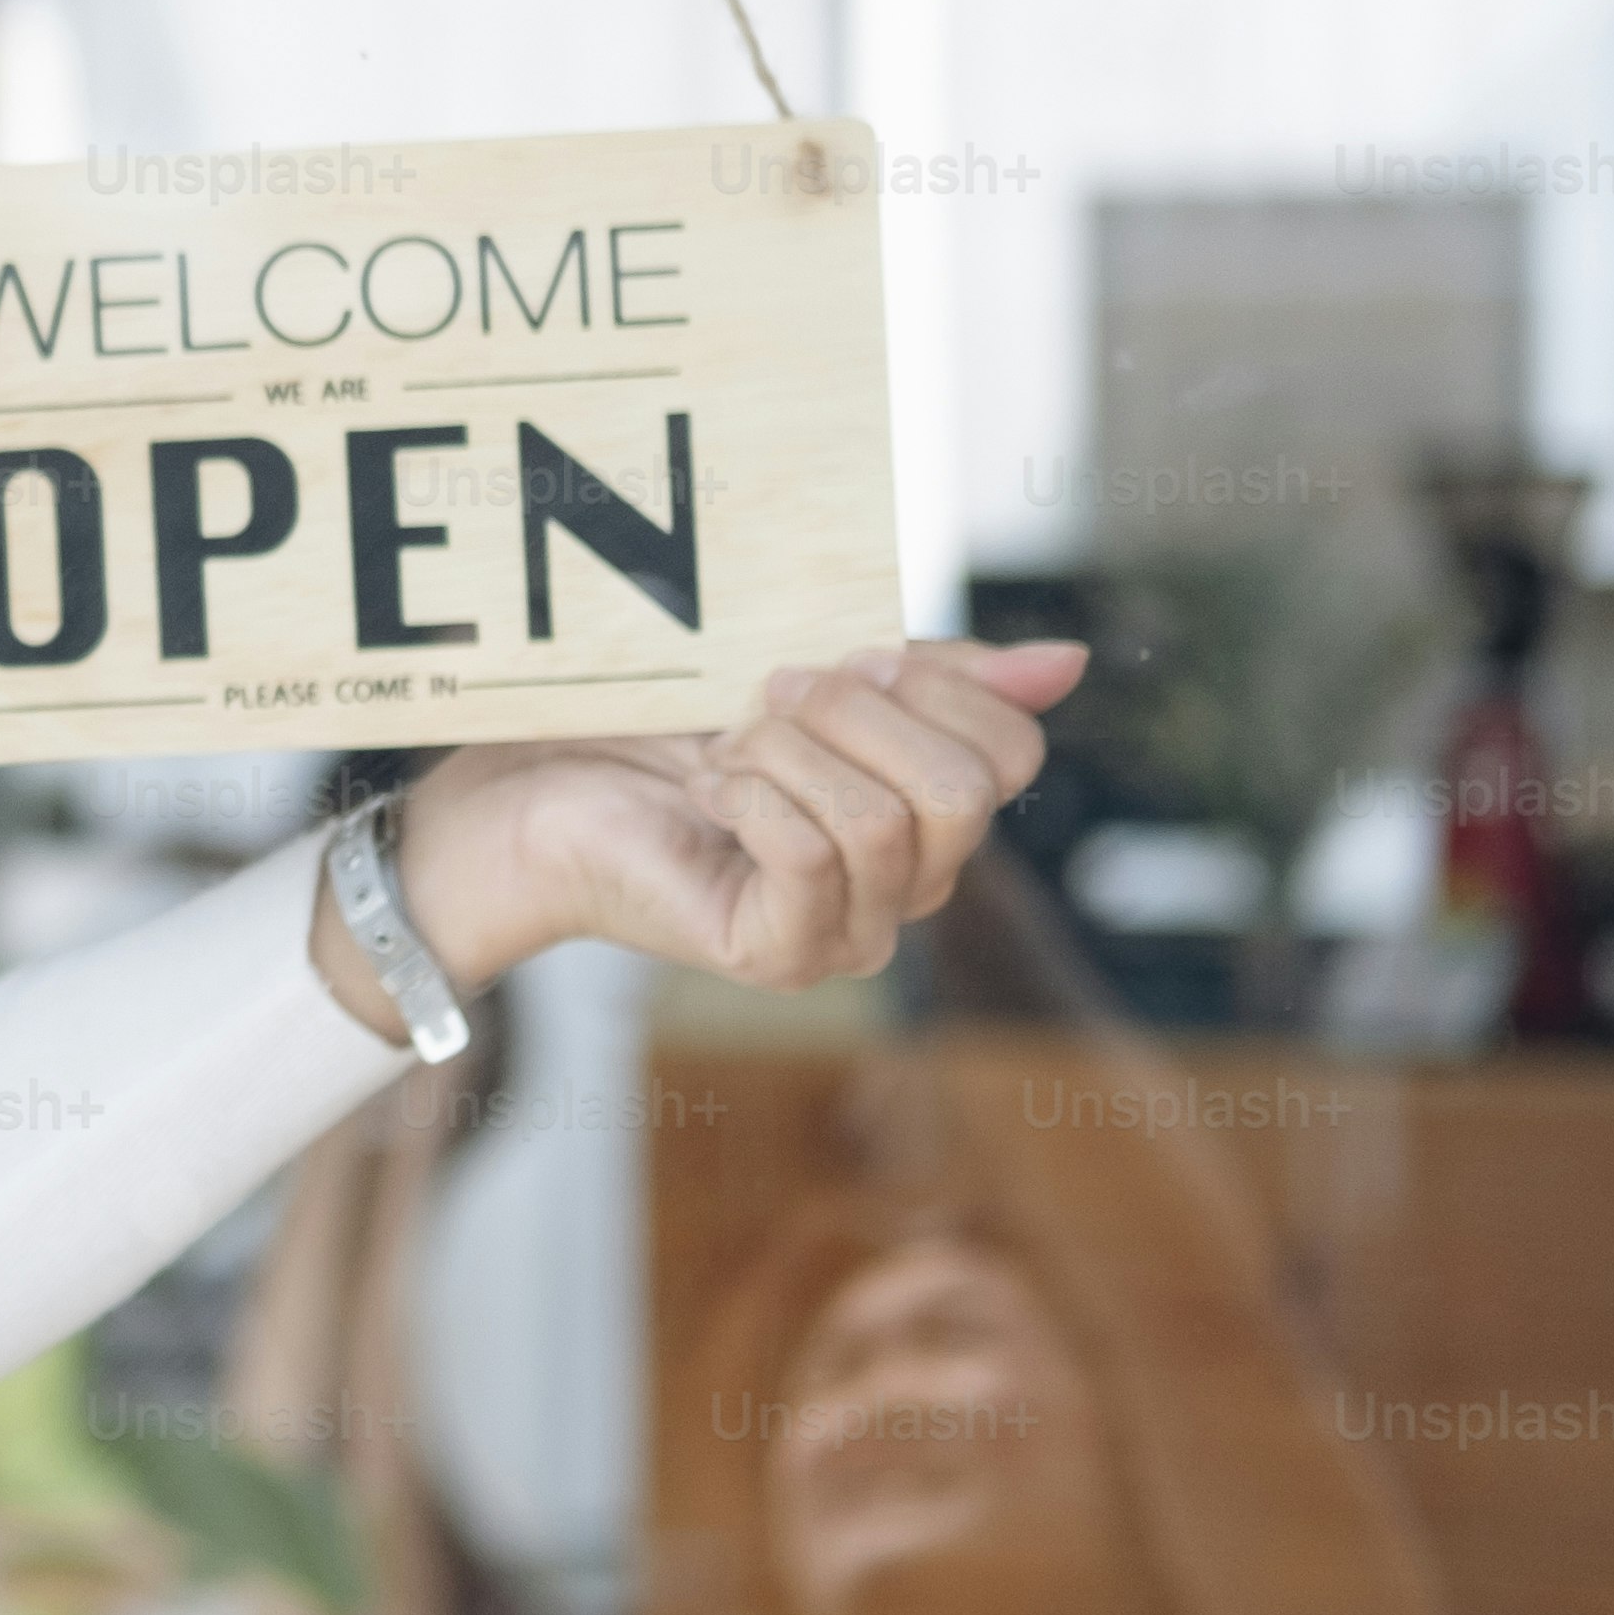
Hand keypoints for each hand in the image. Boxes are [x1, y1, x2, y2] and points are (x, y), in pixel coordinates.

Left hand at [376, 640, 1083, 999]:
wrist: (544, 787)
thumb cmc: (670, 730)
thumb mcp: (813, 682)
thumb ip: (933, 676)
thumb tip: (1069, 662)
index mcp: (929, 817)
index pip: (1012, 753)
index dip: (933, 684)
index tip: (842, 658)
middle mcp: (908, 889)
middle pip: (964, 791)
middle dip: (860, 715)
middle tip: (767, 696)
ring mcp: (847, 933)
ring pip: (882, 823)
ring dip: (790, 753)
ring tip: (728, 747)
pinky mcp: (777, 956)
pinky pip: (810, 860)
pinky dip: (753, 798)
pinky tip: (708, 792)